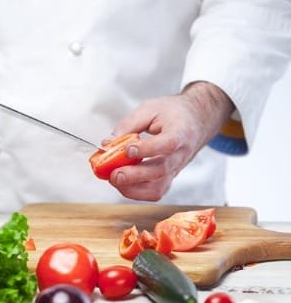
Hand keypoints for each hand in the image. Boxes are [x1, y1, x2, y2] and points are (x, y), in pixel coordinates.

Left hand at [107, 82, 233, 200]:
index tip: (128, 149)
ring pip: (158, 188)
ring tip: (114, 179)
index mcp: (180, 132)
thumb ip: (128, 125)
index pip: (168, 144)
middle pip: (161, 171)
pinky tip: (122, 183)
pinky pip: (153, 193)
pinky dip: (135, 192)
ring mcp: (175, 170)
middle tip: (115, 174)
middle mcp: (180, 155)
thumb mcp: (150, 109)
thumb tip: (106, 144)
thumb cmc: (172, 114)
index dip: (148, 149)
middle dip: (135, 175)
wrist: (195, 121)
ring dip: (133, 188)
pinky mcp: (168, 179)